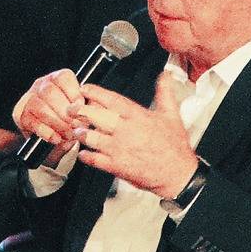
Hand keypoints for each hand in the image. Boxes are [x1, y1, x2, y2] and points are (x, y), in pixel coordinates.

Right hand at [16, 68, 86, 151]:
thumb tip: (95, 108)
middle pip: (49, 92)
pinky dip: (45, 131)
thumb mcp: (82, 109)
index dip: (73, 93)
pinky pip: (31, 121)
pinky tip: (56, 138)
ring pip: (40, 106)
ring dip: (56, 123)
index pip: (63, 78)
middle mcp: (41, 85)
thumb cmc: (69, 118)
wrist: (53, 134)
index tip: (81, 107)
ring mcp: (29, 98)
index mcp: (57, 79)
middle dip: (65, 112)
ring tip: (68, 134)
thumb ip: (89, 105)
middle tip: (76, 125)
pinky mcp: (20, 114)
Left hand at [70, 77, 197, 199]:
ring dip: (80, 133)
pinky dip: (85, 155)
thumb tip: (165, 76)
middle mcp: (125, 131)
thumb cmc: (174, 147)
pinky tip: (84, 152)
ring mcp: (119, 149)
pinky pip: (93, 159)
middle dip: (79, 111)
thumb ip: (165, 93)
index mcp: (137, 116)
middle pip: (95, 116)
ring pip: (90, 137)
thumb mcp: (172, 115)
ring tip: (78, 130)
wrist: (178, 174)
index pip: (111, 99)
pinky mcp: (116, 166)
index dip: (94, 92)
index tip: (84, 88)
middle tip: (72, 109)